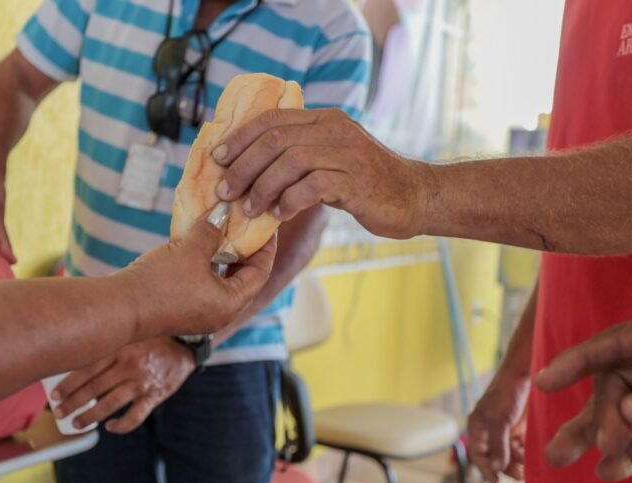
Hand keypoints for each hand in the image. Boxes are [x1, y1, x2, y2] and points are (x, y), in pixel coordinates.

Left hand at [51, 338, 194, 433]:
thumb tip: (78, 358)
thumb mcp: (129, 334)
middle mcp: (128, 366)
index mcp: (119, 349)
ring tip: (78, 423)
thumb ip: (109, 345)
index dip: (68, 384)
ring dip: (91, 416)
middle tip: (59, 413)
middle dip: (73, 403)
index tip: (54, 395)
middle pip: (94, 388)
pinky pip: (135, 415)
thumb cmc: (152, 339)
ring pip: (110, 404)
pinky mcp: (155, 395)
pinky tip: (110, 427)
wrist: (185, 345)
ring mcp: (142, 382)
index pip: (87, 369)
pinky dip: (121, 425)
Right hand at [118, 206, 277, 336]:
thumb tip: (224, 213)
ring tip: (222, 228)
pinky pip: (203, 283)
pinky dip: (205, 264)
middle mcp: (221, 312)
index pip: (261, 271)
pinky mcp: (183, 310)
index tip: (266, 223)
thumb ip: (212, 230)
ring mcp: (201, 313)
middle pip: (243, 277)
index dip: (266, 245)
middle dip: (244, 249)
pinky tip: (197, 243)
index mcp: (232, 303)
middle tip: (244, 223)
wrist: (120, 308)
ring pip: (221, 279)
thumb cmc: (161, 282)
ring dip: (222, 255)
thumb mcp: (192, 251)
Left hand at [211, 108, 432, 238]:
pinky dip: (289, 200)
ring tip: (250, 208)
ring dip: (262, 186)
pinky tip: (280, 214)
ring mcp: (347, 153)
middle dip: (243, 166)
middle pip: (275, 139)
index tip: (217, 158)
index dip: (240, 137)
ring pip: (290, 161)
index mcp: (324, 119)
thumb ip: (299, 155)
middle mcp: (335, 129)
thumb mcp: (331, 159)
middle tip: (226, 191)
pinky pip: (312, 186)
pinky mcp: (356, 180)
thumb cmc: (365, 183)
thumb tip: (250, 169)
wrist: (414, 196)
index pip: (272, 119)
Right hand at [467, 369, 530, 482]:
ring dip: (517, 462)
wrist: (526, 372)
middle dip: (505, 467)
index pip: (477, 453)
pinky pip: (521, 446)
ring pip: (509, 453)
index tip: (496, 481)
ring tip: (528, 467)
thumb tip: (496, 467)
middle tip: (519, 475)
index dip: (485, 468)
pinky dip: (526, 453)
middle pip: (494, 456)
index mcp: (478, 426)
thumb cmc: (506, 392)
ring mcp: (506, 428)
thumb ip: (497, 444)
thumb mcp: (499, 419)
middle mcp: (490, 429)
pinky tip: (533, 457)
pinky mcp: (521, 427)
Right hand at [536, 309, 631, 480]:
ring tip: (556, 458)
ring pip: (618, 420)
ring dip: (591, 439)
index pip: (608, 346)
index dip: (574, 364)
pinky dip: (627, 459)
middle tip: (588, 444)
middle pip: (610, 390)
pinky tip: (607, 472)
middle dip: (596, 419)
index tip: (542, 382)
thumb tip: (630, 413)